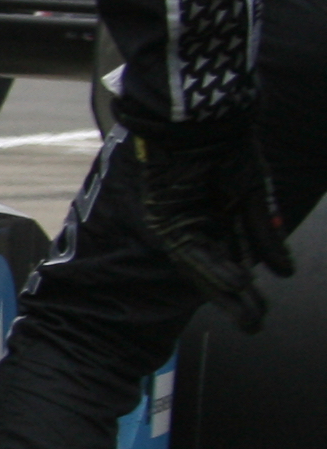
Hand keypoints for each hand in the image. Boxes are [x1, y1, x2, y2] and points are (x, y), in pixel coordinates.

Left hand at [127, 114, 297, 332]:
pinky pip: (189, 248)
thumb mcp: (254, 195)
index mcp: (221, 219)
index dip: (247, 289)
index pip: (235, 261)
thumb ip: (264, 234)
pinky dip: (212, 265)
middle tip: (255, 326)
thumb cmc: (229, 151)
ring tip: (247, 313)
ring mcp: (181, 223)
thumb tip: (284, 272)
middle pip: (218, 271)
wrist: (203, 122)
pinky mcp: (165, 216)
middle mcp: (200, 225)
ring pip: (203, 265)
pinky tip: (235, 282)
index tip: (262, 314)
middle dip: (237, 299)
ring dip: (224, 290)